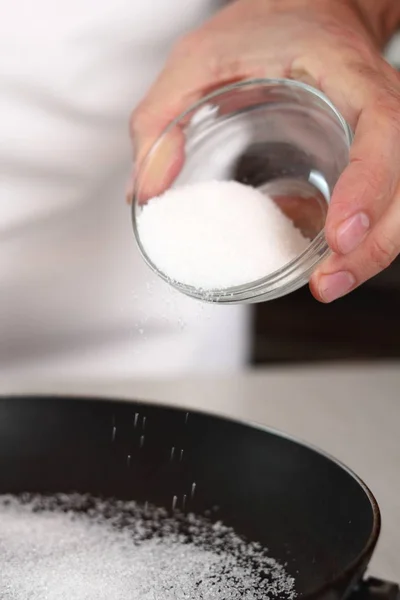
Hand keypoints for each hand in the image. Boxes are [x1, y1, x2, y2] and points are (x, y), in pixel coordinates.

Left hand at [129, 0, 399, 302]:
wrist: (307, 13)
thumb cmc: (261, 29)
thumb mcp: (198, 60)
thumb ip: (162, 118)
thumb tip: (146, 193)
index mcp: (348, 75)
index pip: (383, 129)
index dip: (370, 186)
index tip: (339, 235)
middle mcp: (379, 106)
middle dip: (375, 244)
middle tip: (328, 283)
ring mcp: (382, 137)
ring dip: (372, 252)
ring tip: (327, 283)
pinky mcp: (371, 160)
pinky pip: (382, 203)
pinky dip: (360, 239)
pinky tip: (323, 254)